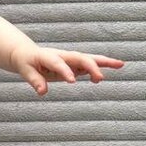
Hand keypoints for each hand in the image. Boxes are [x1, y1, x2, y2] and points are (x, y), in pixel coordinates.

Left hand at [8, 44, 125, 95]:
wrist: (27, 53)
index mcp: (48, 56)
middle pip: (78, 58)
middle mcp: (62, 55)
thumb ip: (35, 80)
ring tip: (120, 64)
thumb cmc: (25, 62)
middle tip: (99, 79)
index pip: (58, 63)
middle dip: (90, 67)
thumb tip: (43, 92)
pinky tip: (118, 65)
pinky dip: (103, 64)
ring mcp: (70, 58)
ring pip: (88, 58)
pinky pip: (91, 63)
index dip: (65, 71)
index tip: (72, 82)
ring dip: (103, 62)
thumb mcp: (25, 71)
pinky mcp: (75, 63)